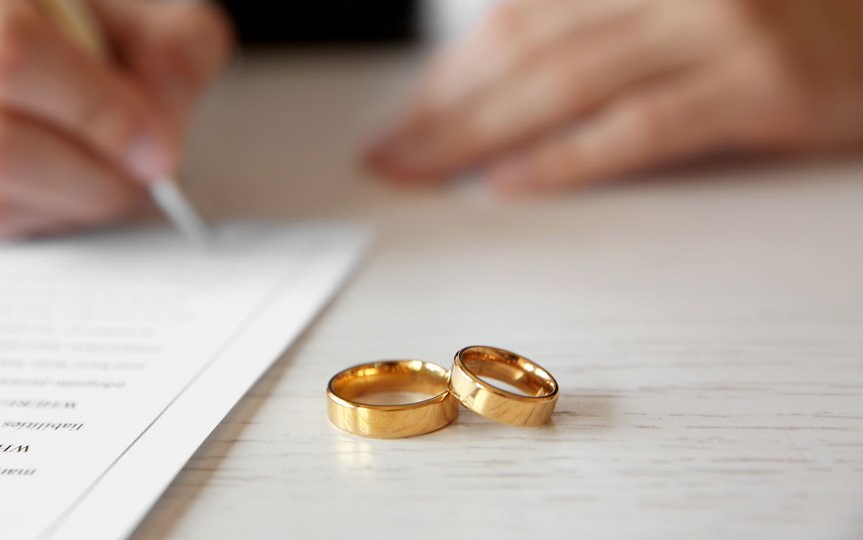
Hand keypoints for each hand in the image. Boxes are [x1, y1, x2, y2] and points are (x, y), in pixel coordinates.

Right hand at [0, 0, 228, 236]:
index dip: (95, 115)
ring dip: (62, 202)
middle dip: (87, 176)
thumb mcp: (148, 14)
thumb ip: (171, 56)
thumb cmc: (90, 18)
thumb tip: (155, 144)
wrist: (43, 29)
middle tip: (141, 173)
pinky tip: (59, 182)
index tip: (156, 149)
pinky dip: (28, 214)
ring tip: (105, 173)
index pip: (8, 57)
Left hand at [366, 0, 862, 192]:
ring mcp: (720, 25)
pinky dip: (567, 157)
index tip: (406, 117)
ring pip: (565, 82)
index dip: (449, 71)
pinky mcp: (760, 85)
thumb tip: (504, 80)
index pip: (516, 13)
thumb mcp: (681, 5)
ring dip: (478, 135)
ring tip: (423, 173)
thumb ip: (598, 27)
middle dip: (445, 108)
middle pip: (526, 46)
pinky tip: (510, 183)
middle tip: (392, 154)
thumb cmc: (786, 14)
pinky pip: (639, 127)